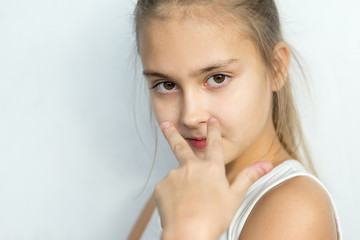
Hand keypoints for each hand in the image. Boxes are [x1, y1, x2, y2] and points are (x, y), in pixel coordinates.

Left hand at [155, 118, 272, 239]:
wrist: (187, 233)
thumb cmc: (213, 218)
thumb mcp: (235, 197)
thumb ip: (248, 177)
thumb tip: (267, 164)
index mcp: (211, 168)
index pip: (214, 144)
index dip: (214, 131)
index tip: (212, 121)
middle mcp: (191, 167)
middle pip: (180, 146)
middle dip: (173, 132)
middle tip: (166, 123)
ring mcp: (174, 175)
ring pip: (178, 176)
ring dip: (181, 185)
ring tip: (188, 204)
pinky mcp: (161, 186)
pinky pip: (167, 188)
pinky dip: (172, 195)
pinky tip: (178, 207)